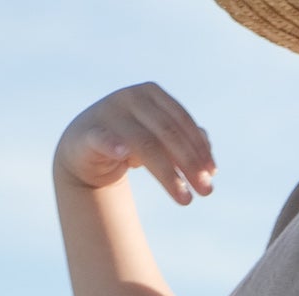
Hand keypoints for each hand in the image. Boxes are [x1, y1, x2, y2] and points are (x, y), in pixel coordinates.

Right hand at [55, 84, 215, 206]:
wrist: (86, 149)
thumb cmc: (130, 141)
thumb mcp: (159, 139)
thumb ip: (183, 140)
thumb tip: (208, 151)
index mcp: (150, 94)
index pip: (181, 120)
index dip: (199, 147)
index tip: (212, 174)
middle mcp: (129, 97)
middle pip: (167, 133)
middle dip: (190, 164)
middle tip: (206, 191)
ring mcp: (108, 113)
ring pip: (145, 144)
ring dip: (168, 174)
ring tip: (186, 199)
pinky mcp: (89, 134)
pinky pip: (102, 139)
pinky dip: (112, 144)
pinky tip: (123, 155)